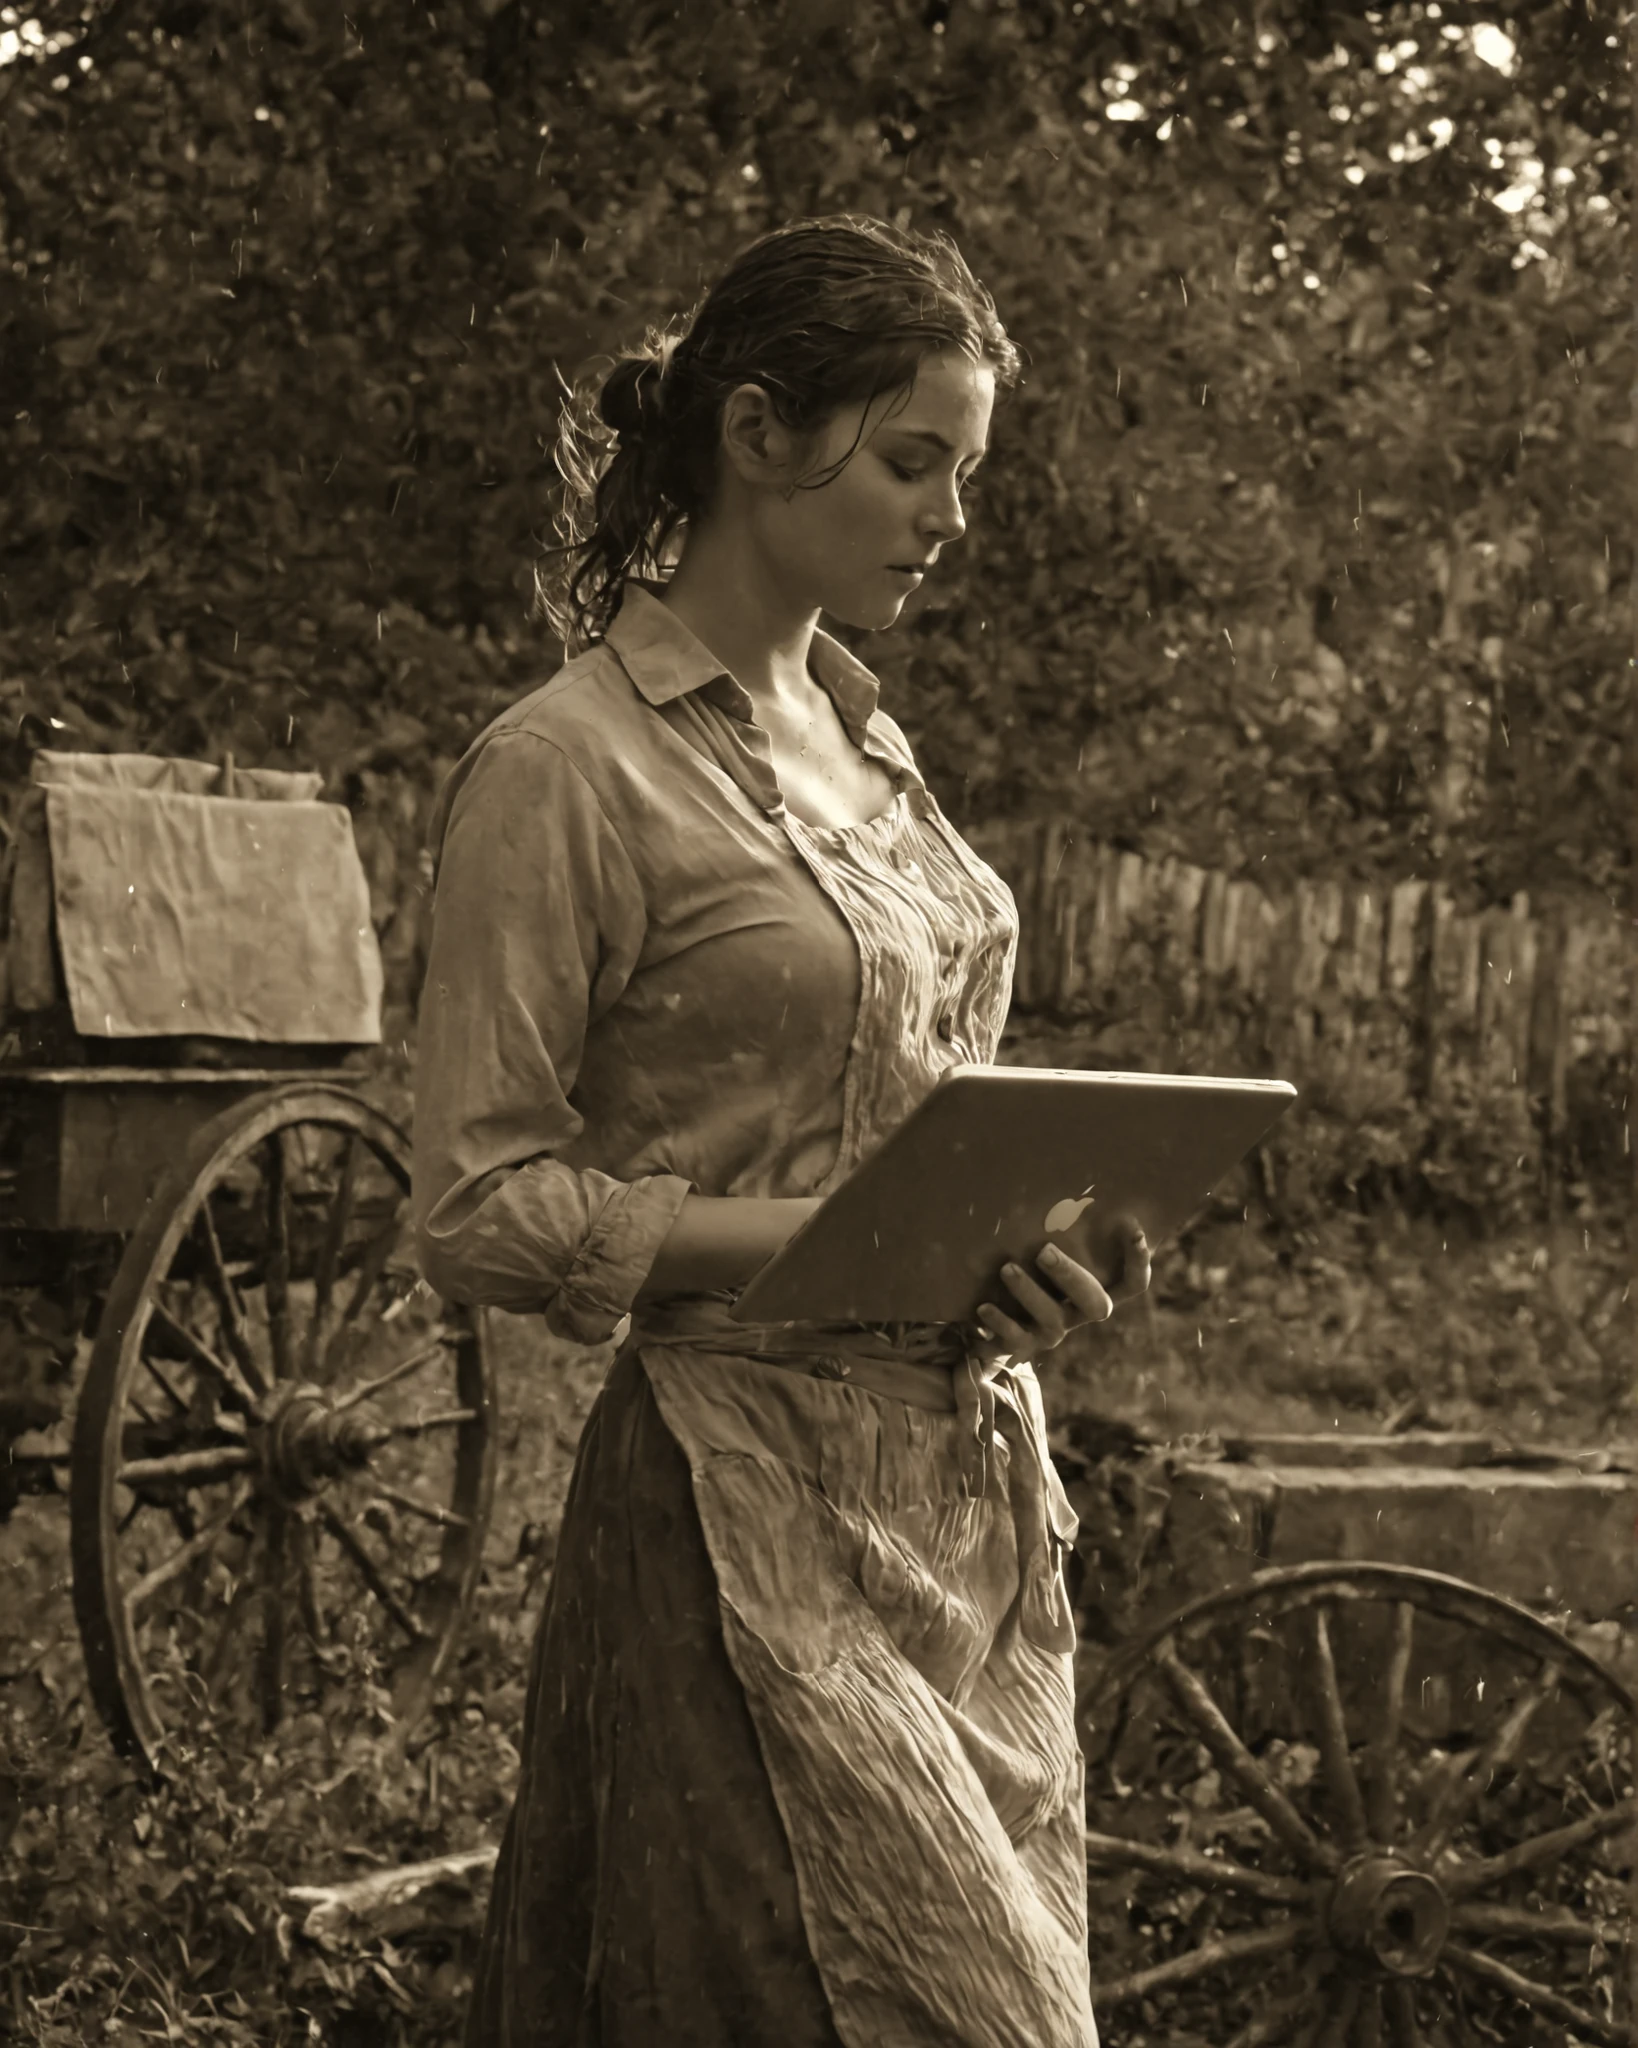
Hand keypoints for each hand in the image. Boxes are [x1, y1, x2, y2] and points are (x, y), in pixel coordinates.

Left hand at [971, 1217, 1150, 1366]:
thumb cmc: (1028, 1272)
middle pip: (1096, 1305)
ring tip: (1007, 1268)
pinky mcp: (1022, 1346)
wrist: (992, 1323)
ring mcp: (1052, 1331)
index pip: (1131, 1284)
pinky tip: (983, 1307)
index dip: (1138, 1262)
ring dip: (1029, 1292)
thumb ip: (1060, 1231)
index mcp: (1094, 1290)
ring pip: (1052, 1319)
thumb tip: (1058, 1176)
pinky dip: (1000, 1322)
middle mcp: (1078, 1313)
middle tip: (1044, 1250)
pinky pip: (1015, 1339)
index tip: (1134, 1228)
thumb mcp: (1048, 1252)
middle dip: (1072, 1276)